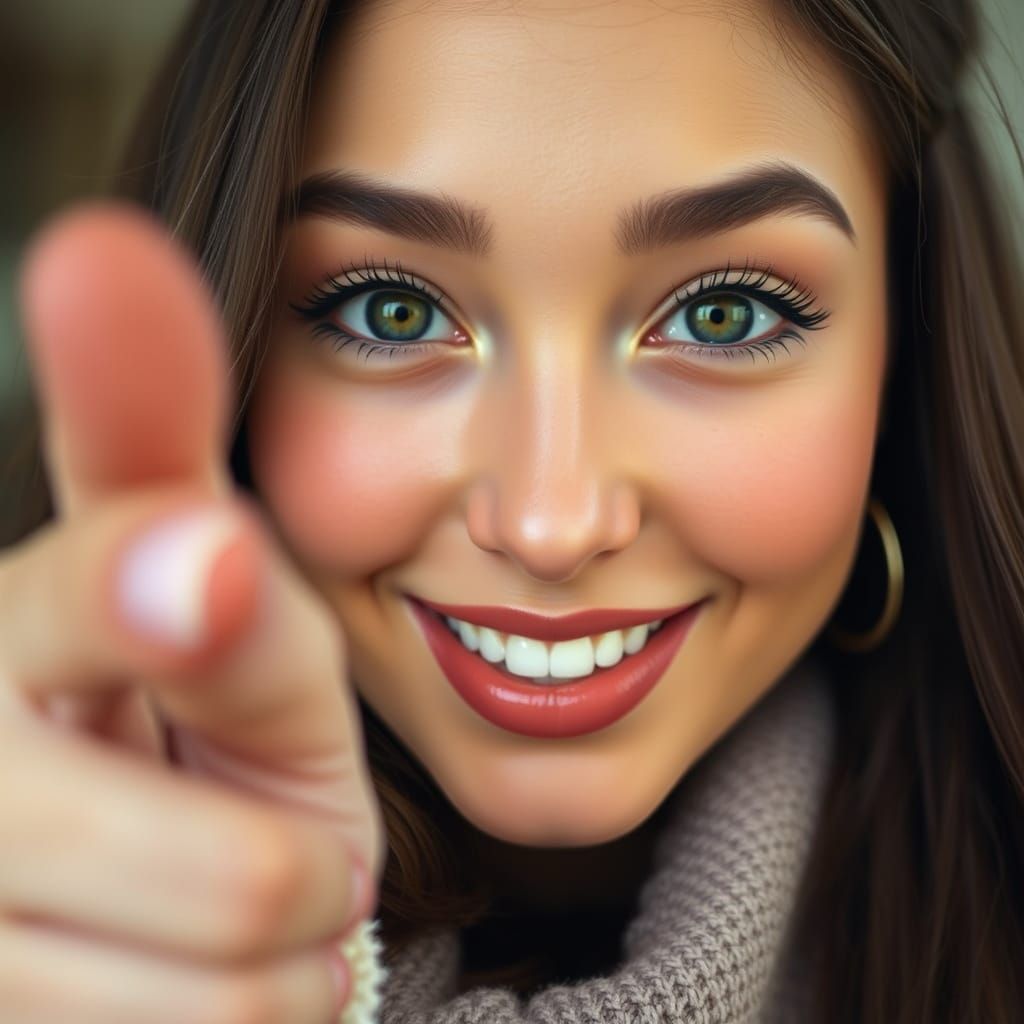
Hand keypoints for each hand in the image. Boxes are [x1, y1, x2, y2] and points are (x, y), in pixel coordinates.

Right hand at [0, 203, 384, 1022]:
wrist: (141, 900)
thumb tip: (101, 258)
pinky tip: (166, 994)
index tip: (209, 558)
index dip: (163, 595)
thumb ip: (187, 529)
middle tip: (253, 849)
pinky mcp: (8, 1022)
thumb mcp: (233, 634)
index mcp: (26, 624)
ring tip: (210, 927)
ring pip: (236, 1004)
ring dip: (273, 972)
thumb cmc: (201, 732)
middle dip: (297, 868)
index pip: (109, 602)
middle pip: (245, 879)